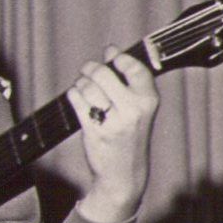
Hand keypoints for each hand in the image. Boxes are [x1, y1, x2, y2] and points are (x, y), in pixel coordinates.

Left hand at [69, 49, 159, 222]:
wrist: (124, 171)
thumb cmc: (130, 134)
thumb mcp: (140, 108)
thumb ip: (130, 81)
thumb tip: (112, 50)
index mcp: (148, 101)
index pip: (134, 68)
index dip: (119, 57)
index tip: (110, 53)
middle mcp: (133, 110)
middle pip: (105, 74)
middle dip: (92, 68)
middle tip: (88, 70)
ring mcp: (112, 121)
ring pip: (88, 88)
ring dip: (81, 83)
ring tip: (83, 87)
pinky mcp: (94, 131)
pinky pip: (77, 102)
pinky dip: (74, 95)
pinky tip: (77, 96)